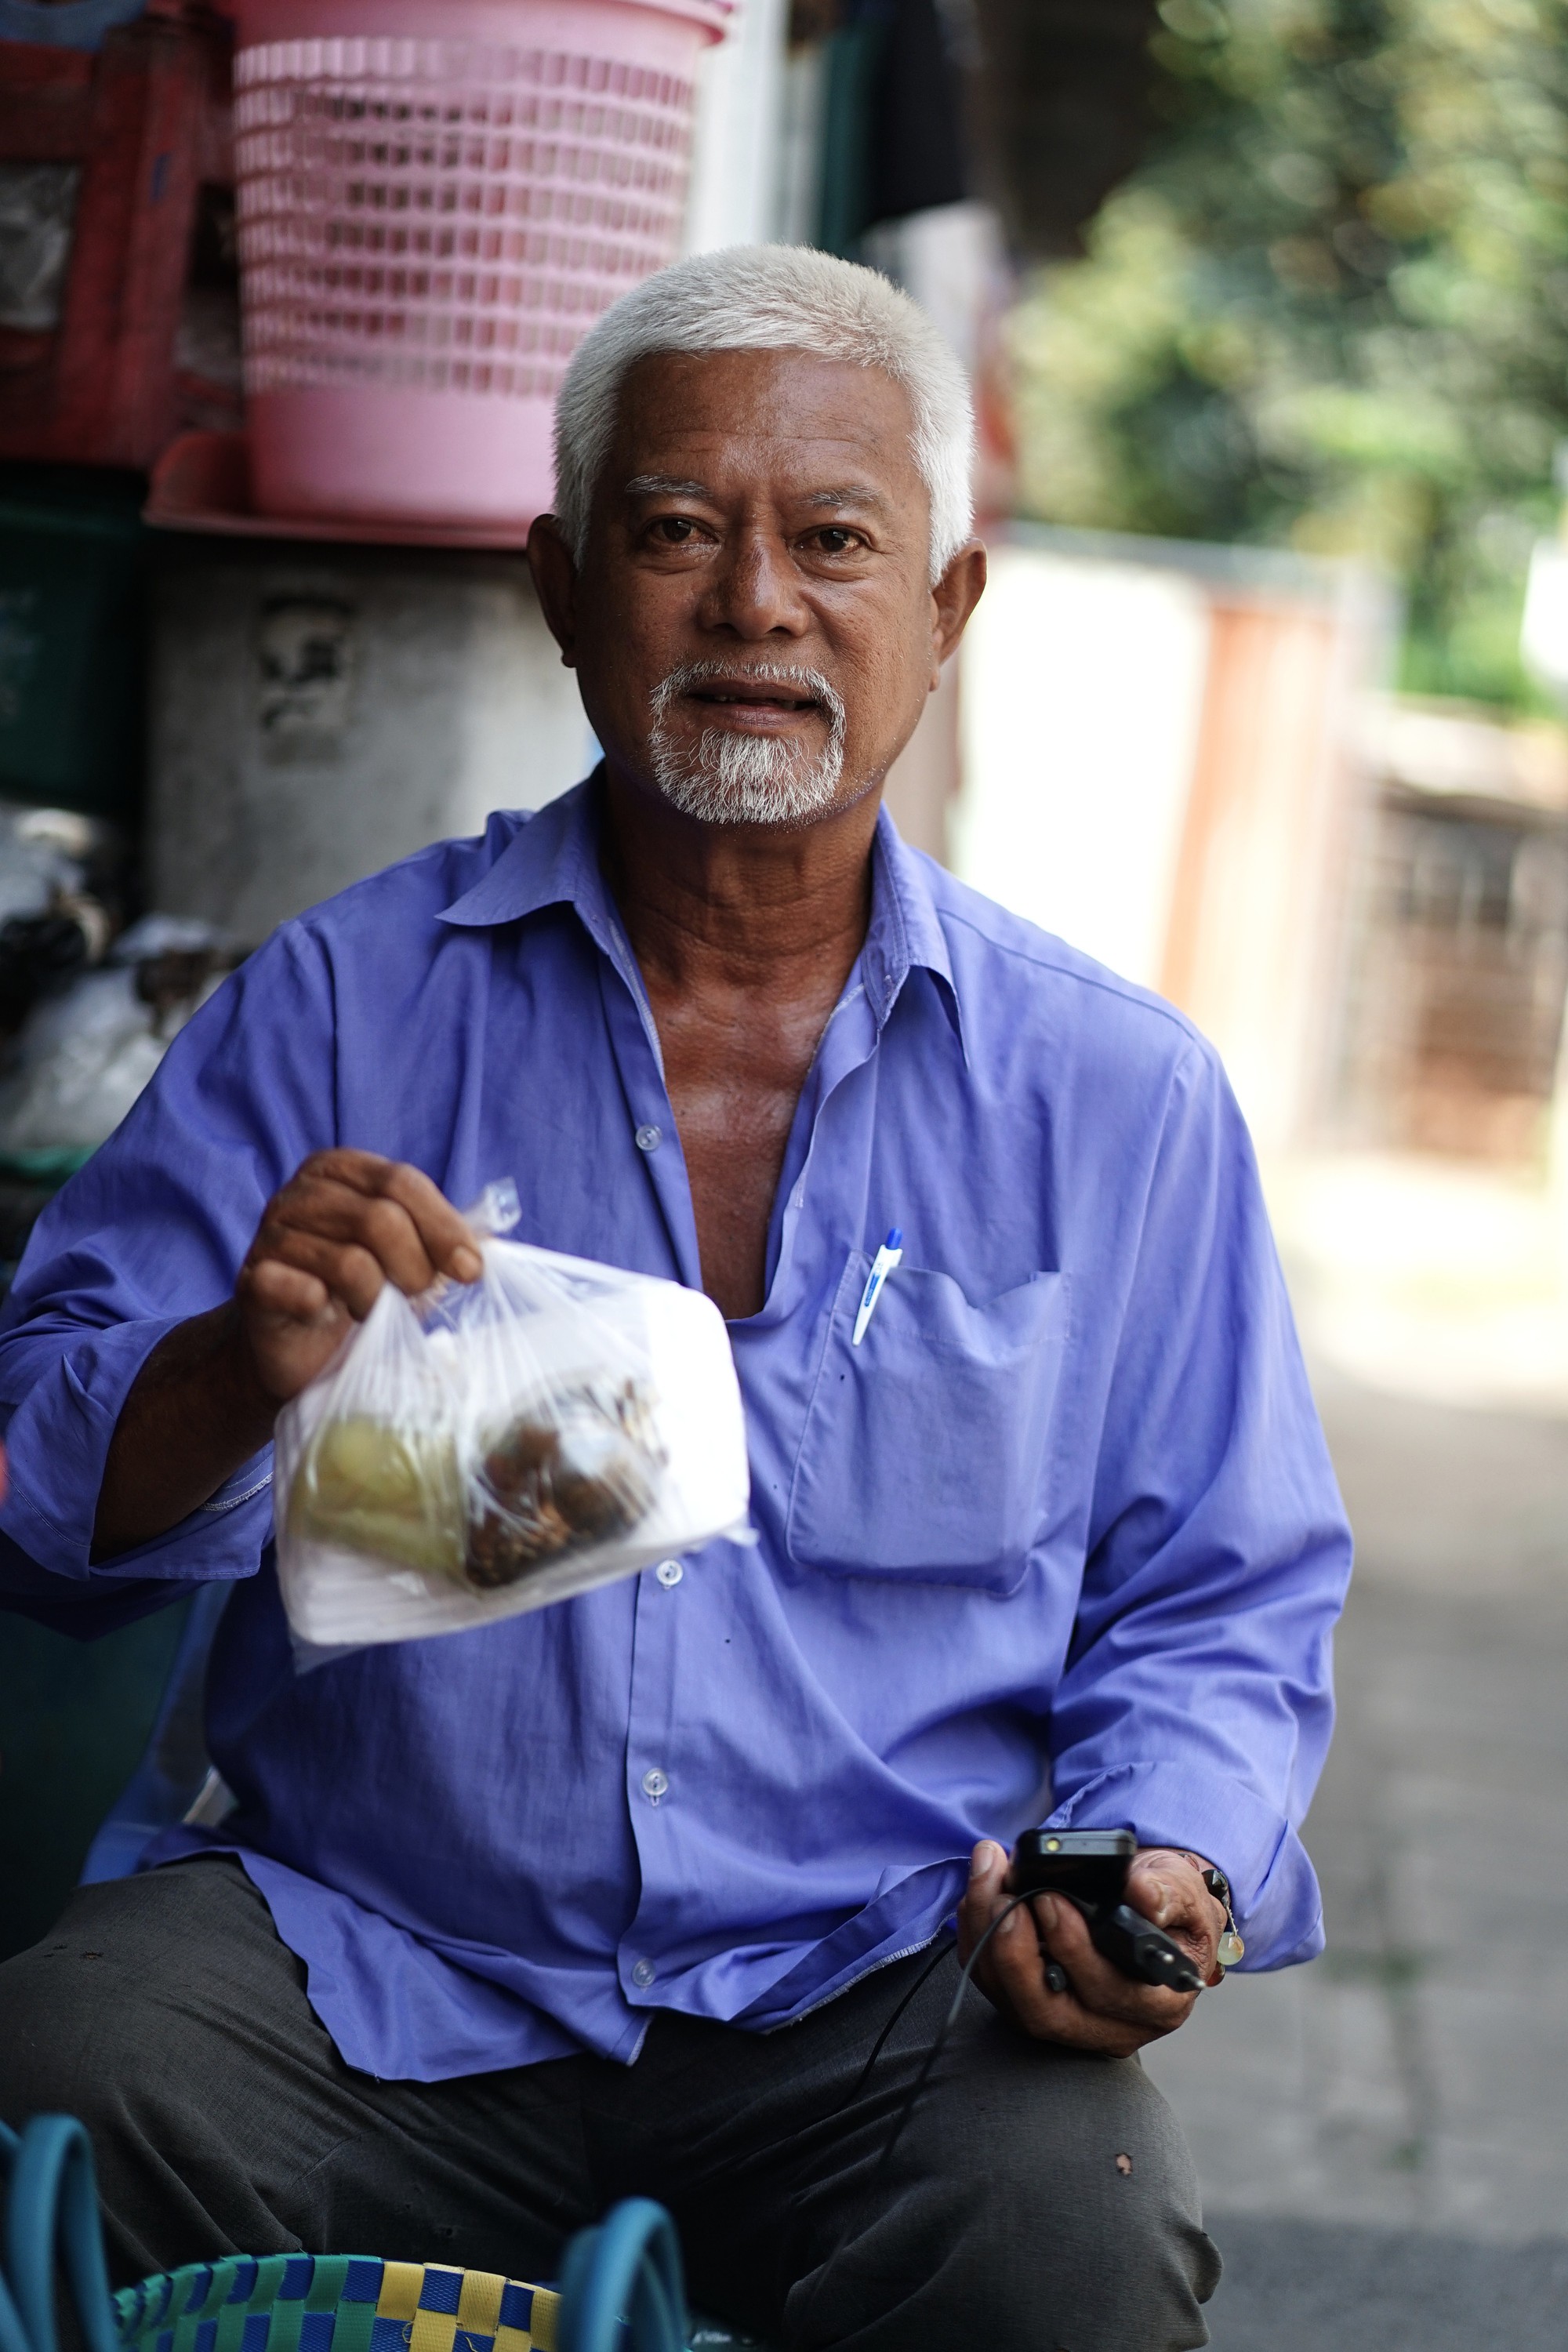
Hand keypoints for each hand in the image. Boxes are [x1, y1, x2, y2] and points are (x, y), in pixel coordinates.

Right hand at [236, 1149, 481, 1403]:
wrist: (297, 1351)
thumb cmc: (360, 1295)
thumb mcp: (410, 1259)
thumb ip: (444, 1239)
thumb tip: (491, 1239)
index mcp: (341, 1170)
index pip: (402, 1181)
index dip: (444, 1228)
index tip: (471, 1271)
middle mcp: (301, 1193)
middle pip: (380, 1218)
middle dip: (415, 1268)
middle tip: (414, 1296)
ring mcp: (270, 1234)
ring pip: (351, 1262)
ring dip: (375, 1299)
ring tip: (370, 1311)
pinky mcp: (253, 1281)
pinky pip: (304, 1292)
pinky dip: (327, 1309)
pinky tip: (324, 1315)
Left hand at [957, 1839, 1227, 2056]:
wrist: (1148, 1910)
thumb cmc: (1169, 1905)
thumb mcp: (1184, 1890)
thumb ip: (1169, 1893)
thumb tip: (1141, 1895)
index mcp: (1159, 2003)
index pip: (1113, 1995)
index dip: (1075, 1952)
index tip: (1050, 1899)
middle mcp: (1113, 2028)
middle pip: (1049, 2012)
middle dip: (1016, 1952)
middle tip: (1005, 1895)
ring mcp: (1069, 2024)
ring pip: (1013, 2002)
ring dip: (989, 1939)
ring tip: (988, 1881)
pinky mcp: (1035, 2007)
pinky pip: (995, 1987)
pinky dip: (979, 1941)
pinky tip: (980, 1895)